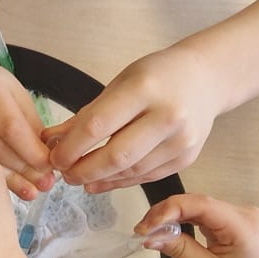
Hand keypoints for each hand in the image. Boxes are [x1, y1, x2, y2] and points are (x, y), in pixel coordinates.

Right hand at [0, 63, 53, 197]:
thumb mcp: (16, 96)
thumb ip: (31, 127)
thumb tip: (46, 163)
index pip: (9, 125)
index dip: (31, 150)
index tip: (49, 167)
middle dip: (22, 168)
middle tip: (43, 184)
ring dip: (8, 178)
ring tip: (31, 189)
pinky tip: (6, 186)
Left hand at [45, 45, 219, 193]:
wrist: (206, 79)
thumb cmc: (158, 76)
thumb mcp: (121, 83)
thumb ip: (88, 114)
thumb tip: (52, 140)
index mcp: (145, 88)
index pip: (98, 125)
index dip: (71, 146)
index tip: (54, 156)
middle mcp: (167, 116)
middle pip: (116, 156)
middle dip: (83, 170)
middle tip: (64, 174)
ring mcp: (181, 140)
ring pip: (131, 171)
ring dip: (100, 179)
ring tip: (79, 177)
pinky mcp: (186, 158)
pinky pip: (146, 176)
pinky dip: (120, 181)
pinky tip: (102, 181)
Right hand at [139, 194, 258, 257]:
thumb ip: (178, 248)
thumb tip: (150, 235)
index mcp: (244, 225)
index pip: (199, 205)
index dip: (168, 211)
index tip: (145, 226)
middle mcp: (246, 214)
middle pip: (198, 203)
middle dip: (167, 214)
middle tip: (142, 230)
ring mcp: (242, 217)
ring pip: (198, 208)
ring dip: (173, 217)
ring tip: (150, 231)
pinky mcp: (235, 223)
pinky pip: (205, 216)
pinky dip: (185, 221)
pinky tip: (168, 230)